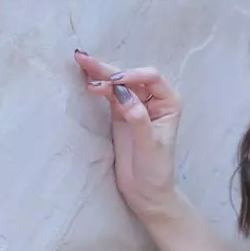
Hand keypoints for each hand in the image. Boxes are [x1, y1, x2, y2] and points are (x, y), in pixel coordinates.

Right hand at [75, 50, 181, 215]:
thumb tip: (123, 93)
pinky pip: (109, 94)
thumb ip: (138, 118)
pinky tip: (87, 79)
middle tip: (84, 59)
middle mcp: (155, 100)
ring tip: (80, 63)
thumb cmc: (155, 169)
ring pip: (118, 84)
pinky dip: (98, 87)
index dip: (132, 75)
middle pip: (131, 77)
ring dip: (100, 75)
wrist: (146, 191)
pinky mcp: (121, 113)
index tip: (115, 82)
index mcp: (169, 103)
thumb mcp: (149, 144)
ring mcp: (136, 105)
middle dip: (109, 70)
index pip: (151, 78)